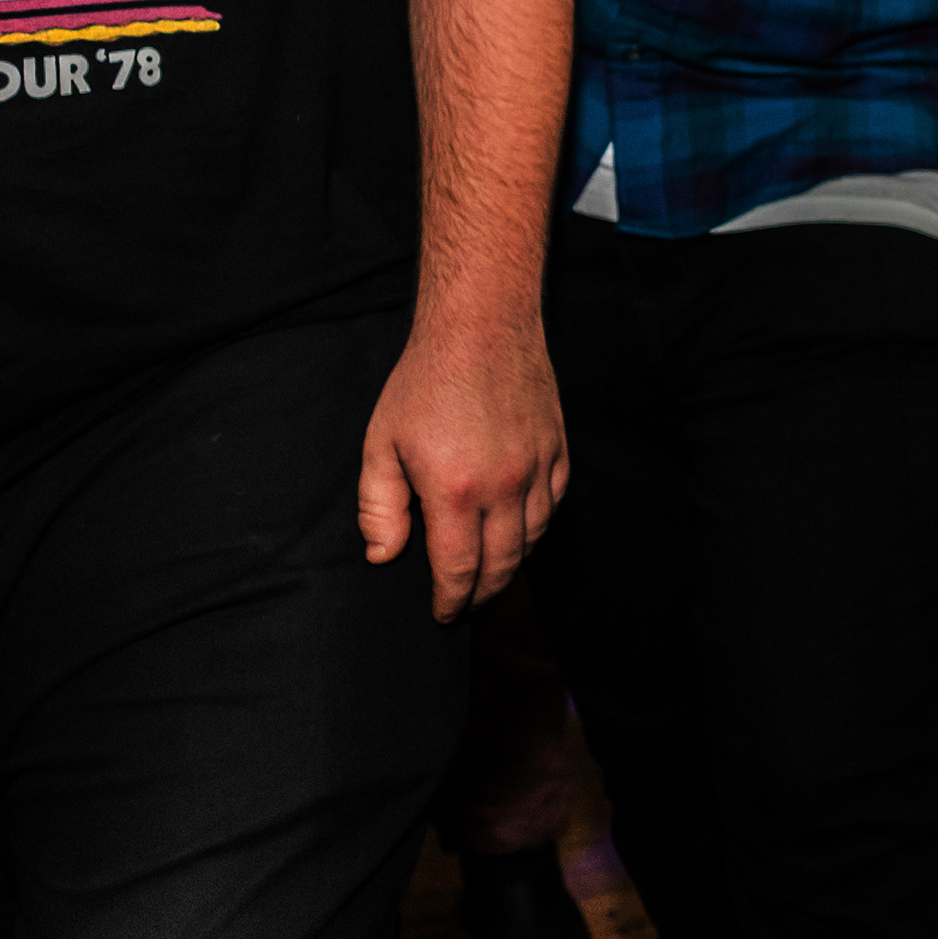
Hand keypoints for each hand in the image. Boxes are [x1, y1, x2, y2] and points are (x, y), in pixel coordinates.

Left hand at [357, 308, 567, 619]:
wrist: (481, 324)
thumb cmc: (426, 380)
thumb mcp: (381, 442)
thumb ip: (380, 506)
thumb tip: (384, 556)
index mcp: (454, 491)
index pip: (459, 571)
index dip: (450, 601)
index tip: (442, 613)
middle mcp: (503, 487)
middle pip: (502, 567)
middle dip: (482, 595)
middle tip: (466, 604)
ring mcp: (536, 469)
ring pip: (532, 541)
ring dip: (511, 566)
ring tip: (491, 574)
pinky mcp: (557, 450)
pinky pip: (553, 506)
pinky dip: (537, 528)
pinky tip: (519, 530)